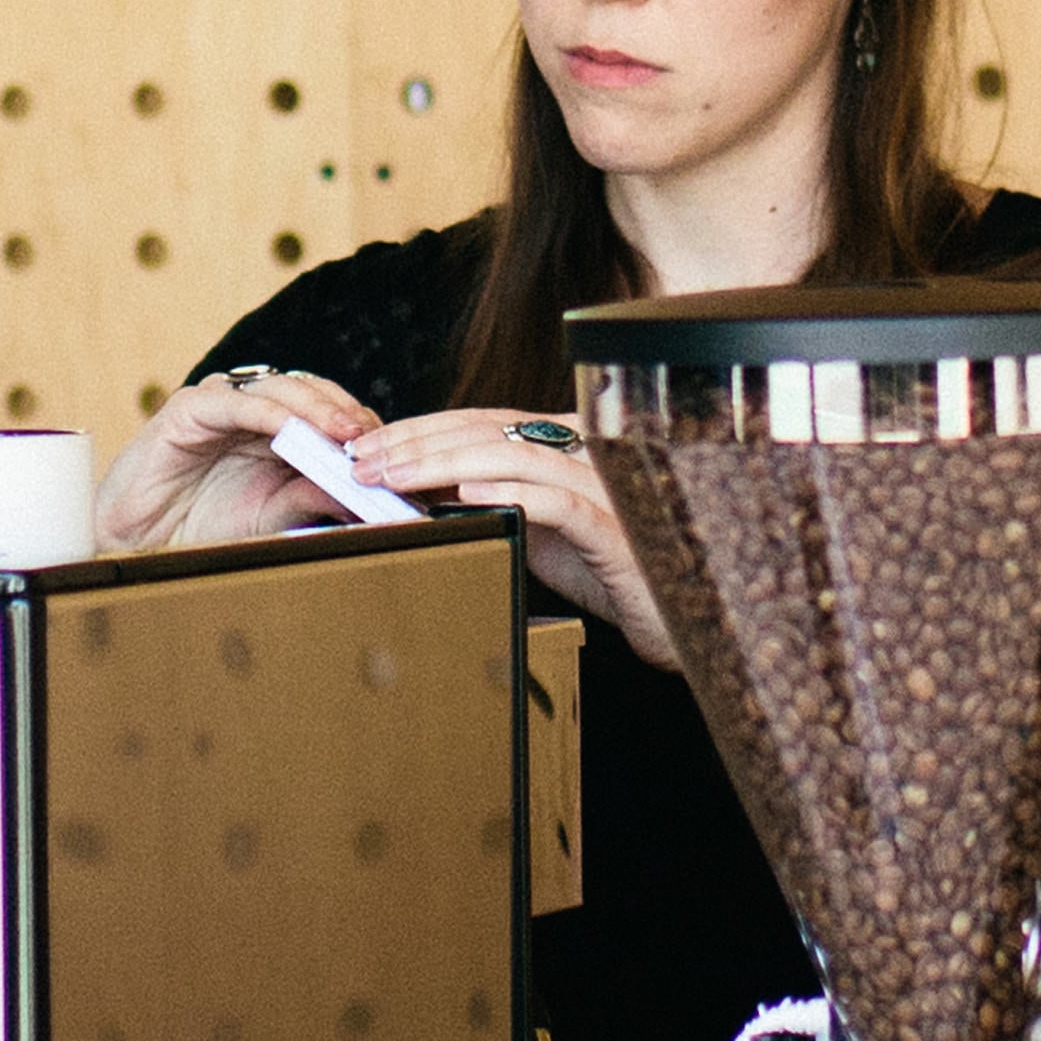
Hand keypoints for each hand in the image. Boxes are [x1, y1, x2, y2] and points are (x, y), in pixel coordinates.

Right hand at [95, 368, 386, 551]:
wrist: (140, 541)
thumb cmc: (201, 526)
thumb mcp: (272, 515)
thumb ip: (314, 498)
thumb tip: (368, 492)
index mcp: (277, 432)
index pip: (329, 414)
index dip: (361, 427)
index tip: (392, 452)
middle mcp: (254, 411)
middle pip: (313, 394)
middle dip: (347, 413)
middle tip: (375, 439)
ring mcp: (223, 405)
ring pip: (282, 389)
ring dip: (318, 408)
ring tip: (346, 433)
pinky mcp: (191, 408)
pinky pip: (238, 404)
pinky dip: (271, 414)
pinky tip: (295, 431)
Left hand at [349, 410, 679, 668]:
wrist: (679, 617)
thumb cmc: (609, 574)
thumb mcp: (540, 533)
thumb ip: (496, 506)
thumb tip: (425, 498)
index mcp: (563, 448)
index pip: (482, 423)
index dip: (421, 429)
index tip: (366, 445)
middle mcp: (582, 455)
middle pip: (489, 432)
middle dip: (417, 443)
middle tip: (362, 460)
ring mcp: (601, 487)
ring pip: (514, 458)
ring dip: (445, 464)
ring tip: (395, 476)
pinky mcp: (614, 528)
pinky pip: (557, 502)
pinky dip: (511, 494)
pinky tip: (466, 498)